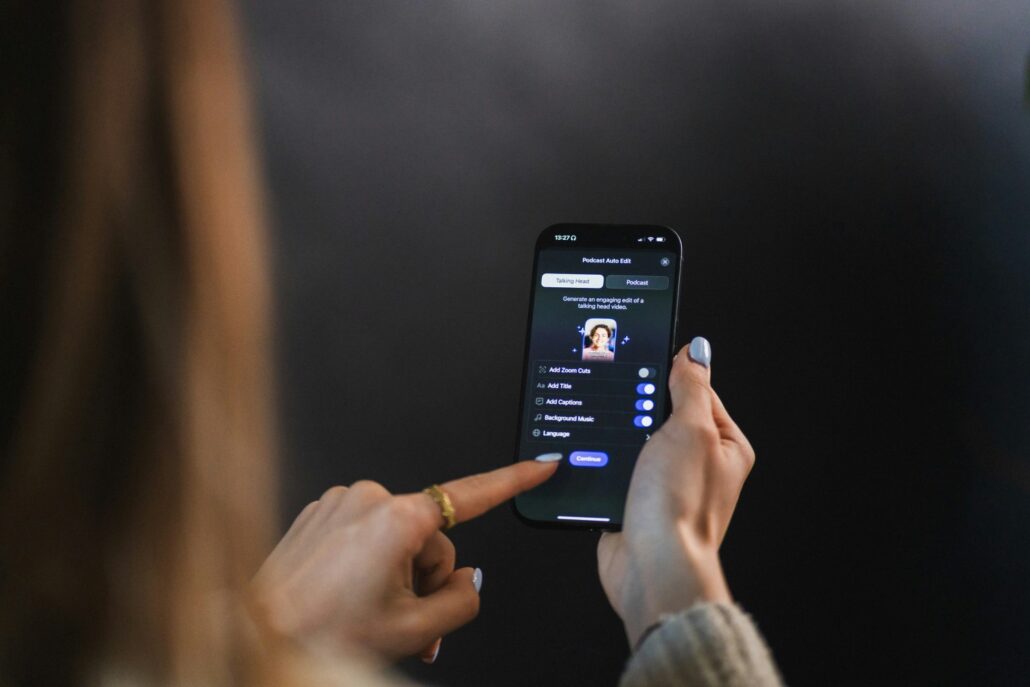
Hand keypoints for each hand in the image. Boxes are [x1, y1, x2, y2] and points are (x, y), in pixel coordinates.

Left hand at [250, 460, 557, 661]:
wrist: (258, 634)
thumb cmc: (321, 633)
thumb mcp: (413, 630)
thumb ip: (462, 601)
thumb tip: (468, 580)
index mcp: (398, 519)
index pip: (471, 495)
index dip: (513, 481)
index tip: (541, 465)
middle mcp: (369, 498)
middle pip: (430, 538)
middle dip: (424, 580)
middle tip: (404, 622)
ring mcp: (340, 502)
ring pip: (396, 538)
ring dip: (394, 577)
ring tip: (368, 616)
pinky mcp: (321, 512)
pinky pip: (364, 533)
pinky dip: (366, 564)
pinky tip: (348, 598)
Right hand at [597, 337, 755, 647]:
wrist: (651, 566)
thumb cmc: (680, 508)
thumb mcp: (690, 430)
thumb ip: (691, 387)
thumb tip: (695, 351)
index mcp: (725, 445)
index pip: (698, 391)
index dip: (669, 376)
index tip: (644, 365)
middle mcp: (700, 466)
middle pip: (662, 416)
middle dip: (638, 412)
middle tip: (626, 412)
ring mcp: (667, 485)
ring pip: (635, 443)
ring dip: (619, 442)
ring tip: (617, 447)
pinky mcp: (638, 503)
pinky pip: (617, 471)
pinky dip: (605, 466)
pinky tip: (600, 465)